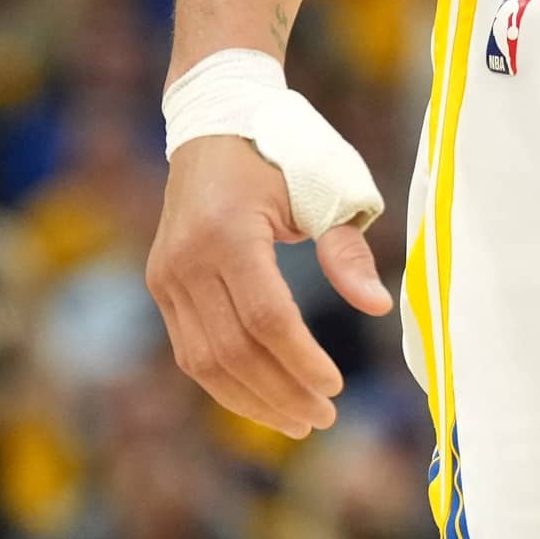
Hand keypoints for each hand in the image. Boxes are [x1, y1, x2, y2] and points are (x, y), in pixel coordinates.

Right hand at [145, 135, 392, 436]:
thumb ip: (348, 249)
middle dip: (281, 393)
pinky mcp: (161, 282)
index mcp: (230, 232)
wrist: (219, 118)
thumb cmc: (287, 149)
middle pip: (233, 349)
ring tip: (298, 420)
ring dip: (252, 399)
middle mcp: (187, 258)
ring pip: (204, 360)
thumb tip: (377, 307)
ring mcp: (166, 273)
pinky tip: (263, 397)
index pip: (266, 318)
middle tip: (323, 417)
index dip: (301, 360)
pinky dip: (227, 379)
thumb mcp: (329, 186)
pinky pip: (190, 347)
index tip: (336, 388)